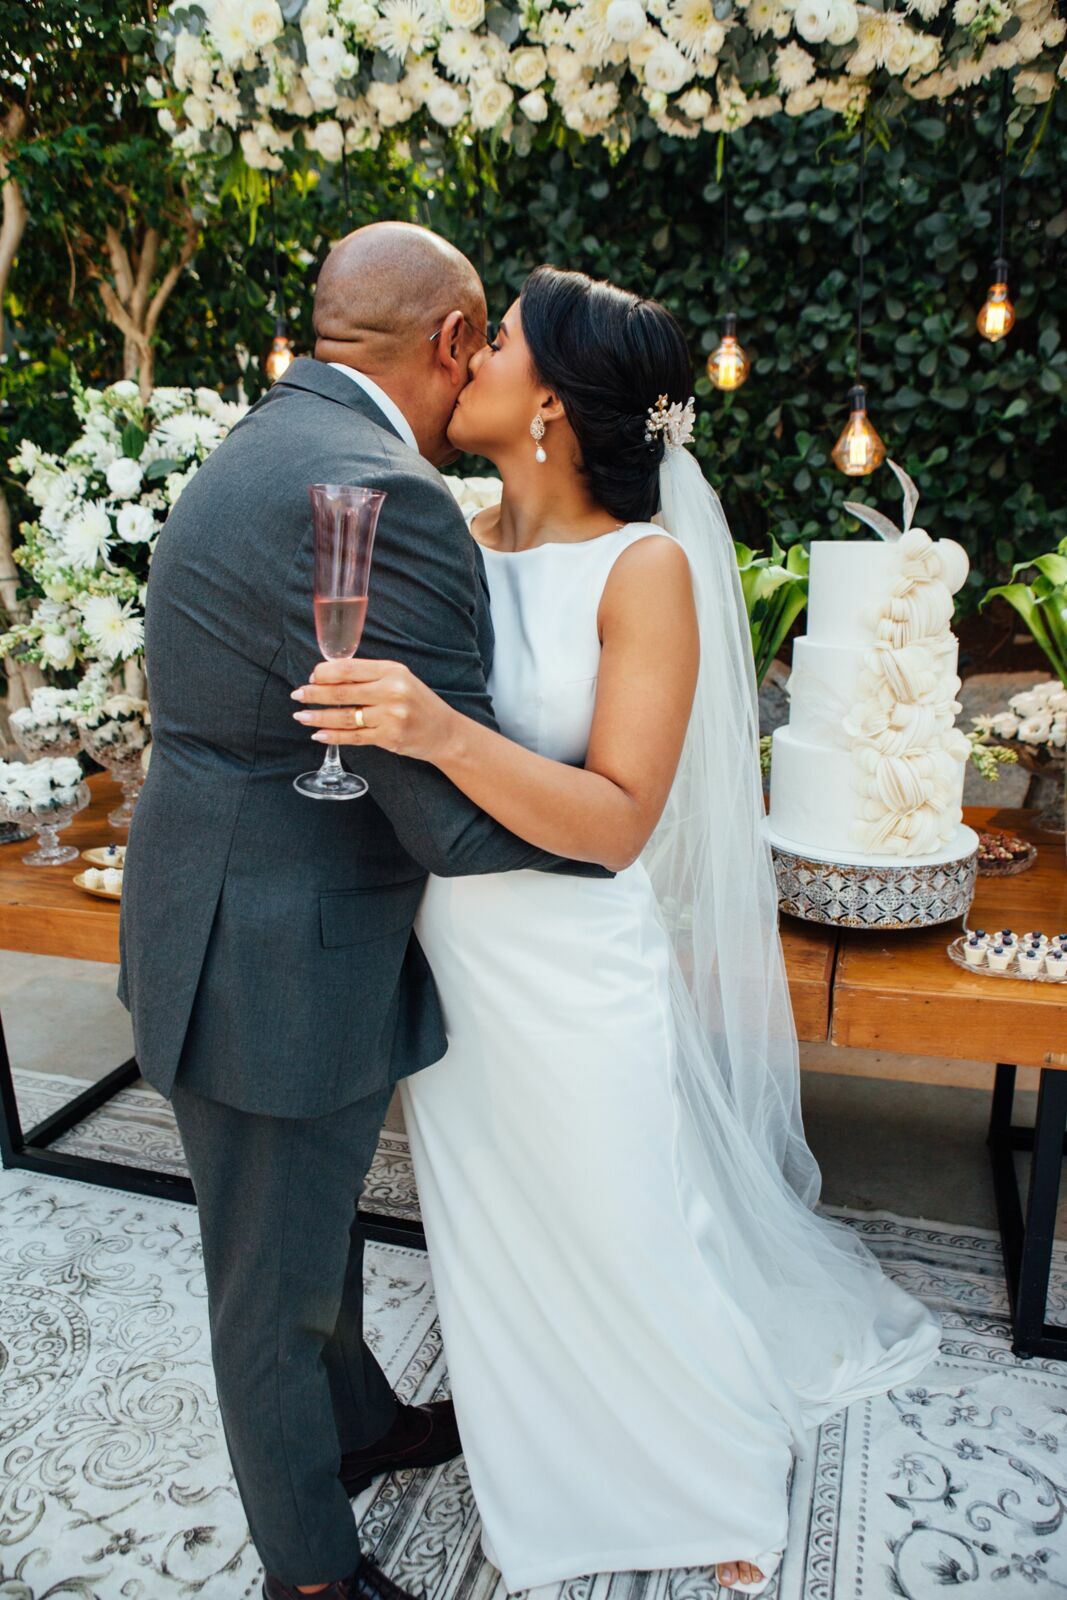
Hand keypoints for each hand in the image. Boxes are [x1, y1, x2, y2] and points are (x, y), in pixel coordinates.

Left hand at [291, 658, 458, 763]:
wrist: (444, 731)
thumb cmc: (417, 702)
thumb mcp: (399, 679)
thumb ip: (369, 676)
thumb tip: (328, 676)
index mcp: (392, 671)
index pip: (350, 669)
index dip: (325, 673)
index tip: (312, 676)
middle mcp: (392, 691)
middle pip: (343, 692)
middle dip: (315, 694)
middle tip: (297, 694)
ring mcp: (391, 716)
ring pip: (345, 716)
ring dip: (318, 717)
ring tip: (301, 717)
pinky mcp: (389, 738)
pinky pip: (354, 737)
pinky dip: (334, 736)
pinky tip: (319, 734)